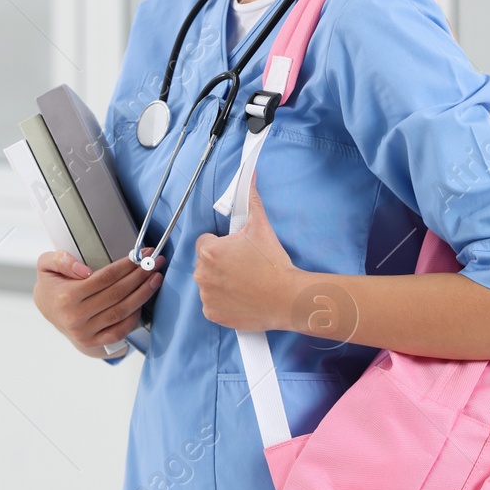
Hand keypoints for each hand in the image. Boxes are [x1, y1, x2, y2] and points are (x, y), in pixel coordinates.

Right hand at [33, 247, 161, 356]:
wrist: (46, 310)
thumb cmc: (51, 284)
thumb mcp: (46, 265)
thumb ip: (61, 260)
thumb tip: (84, 270)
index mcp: (66, 297)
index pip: (105, 278)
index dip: (126, 265)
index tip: (141, 254)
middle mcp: (76, 317)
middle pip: (117, 293)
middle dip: (140, 276)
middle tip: (154, 263)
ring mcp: (85, 333)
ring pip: (121, 311)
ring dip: (143, 294)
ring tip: (155, 279)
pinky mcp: (93, 342)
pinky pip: (120, 330)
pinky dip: (134, 316)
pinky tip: (143, 301)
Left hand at [193, 181, 300, 331]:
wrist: (287, 297)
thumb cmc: (273, 263)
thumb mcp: (261, 226)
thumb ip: (250, 199)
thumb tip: (248, 175)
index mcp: (209, 251)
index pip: (205, 242)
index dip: (221, 244)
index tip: (236, 250)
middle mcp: (202, 274)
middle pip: (205, 263)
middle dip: (219, 263)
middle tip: (243, 266)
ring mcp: (207, 296)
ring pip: (208, 283)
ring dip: (220, 282)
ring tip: (243, 283)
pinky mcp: (213, 314)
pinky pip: (212, 304)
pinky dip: (223, 302)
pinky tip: (241, 297)